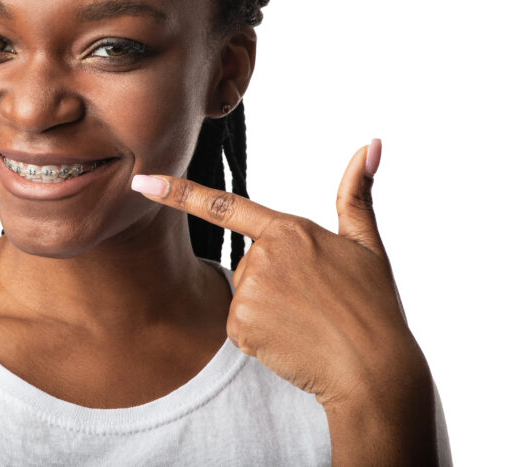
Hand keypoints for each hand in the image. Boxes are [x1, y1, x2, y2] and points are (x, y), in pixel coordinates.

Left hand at [132, 140, 436, 461]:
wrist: (374, 372)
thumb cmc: (374, 308)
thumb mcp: (367, 245)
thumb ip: (356, 194)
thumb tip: (372, 144)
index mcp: (289, 230)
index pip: (222, 205)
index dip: (177, 192)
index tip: (142, 181)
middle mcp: (262, 256)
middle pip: (248, 264)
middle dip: (274, 282)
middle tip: (313, 303)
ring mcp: (248, 291)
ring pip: (244, 295)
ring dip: (268, 310)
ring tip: (305, 323)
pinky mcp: (239, 325)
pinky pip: (239, 325)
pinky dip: (261, 336)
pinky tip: (290, 341)